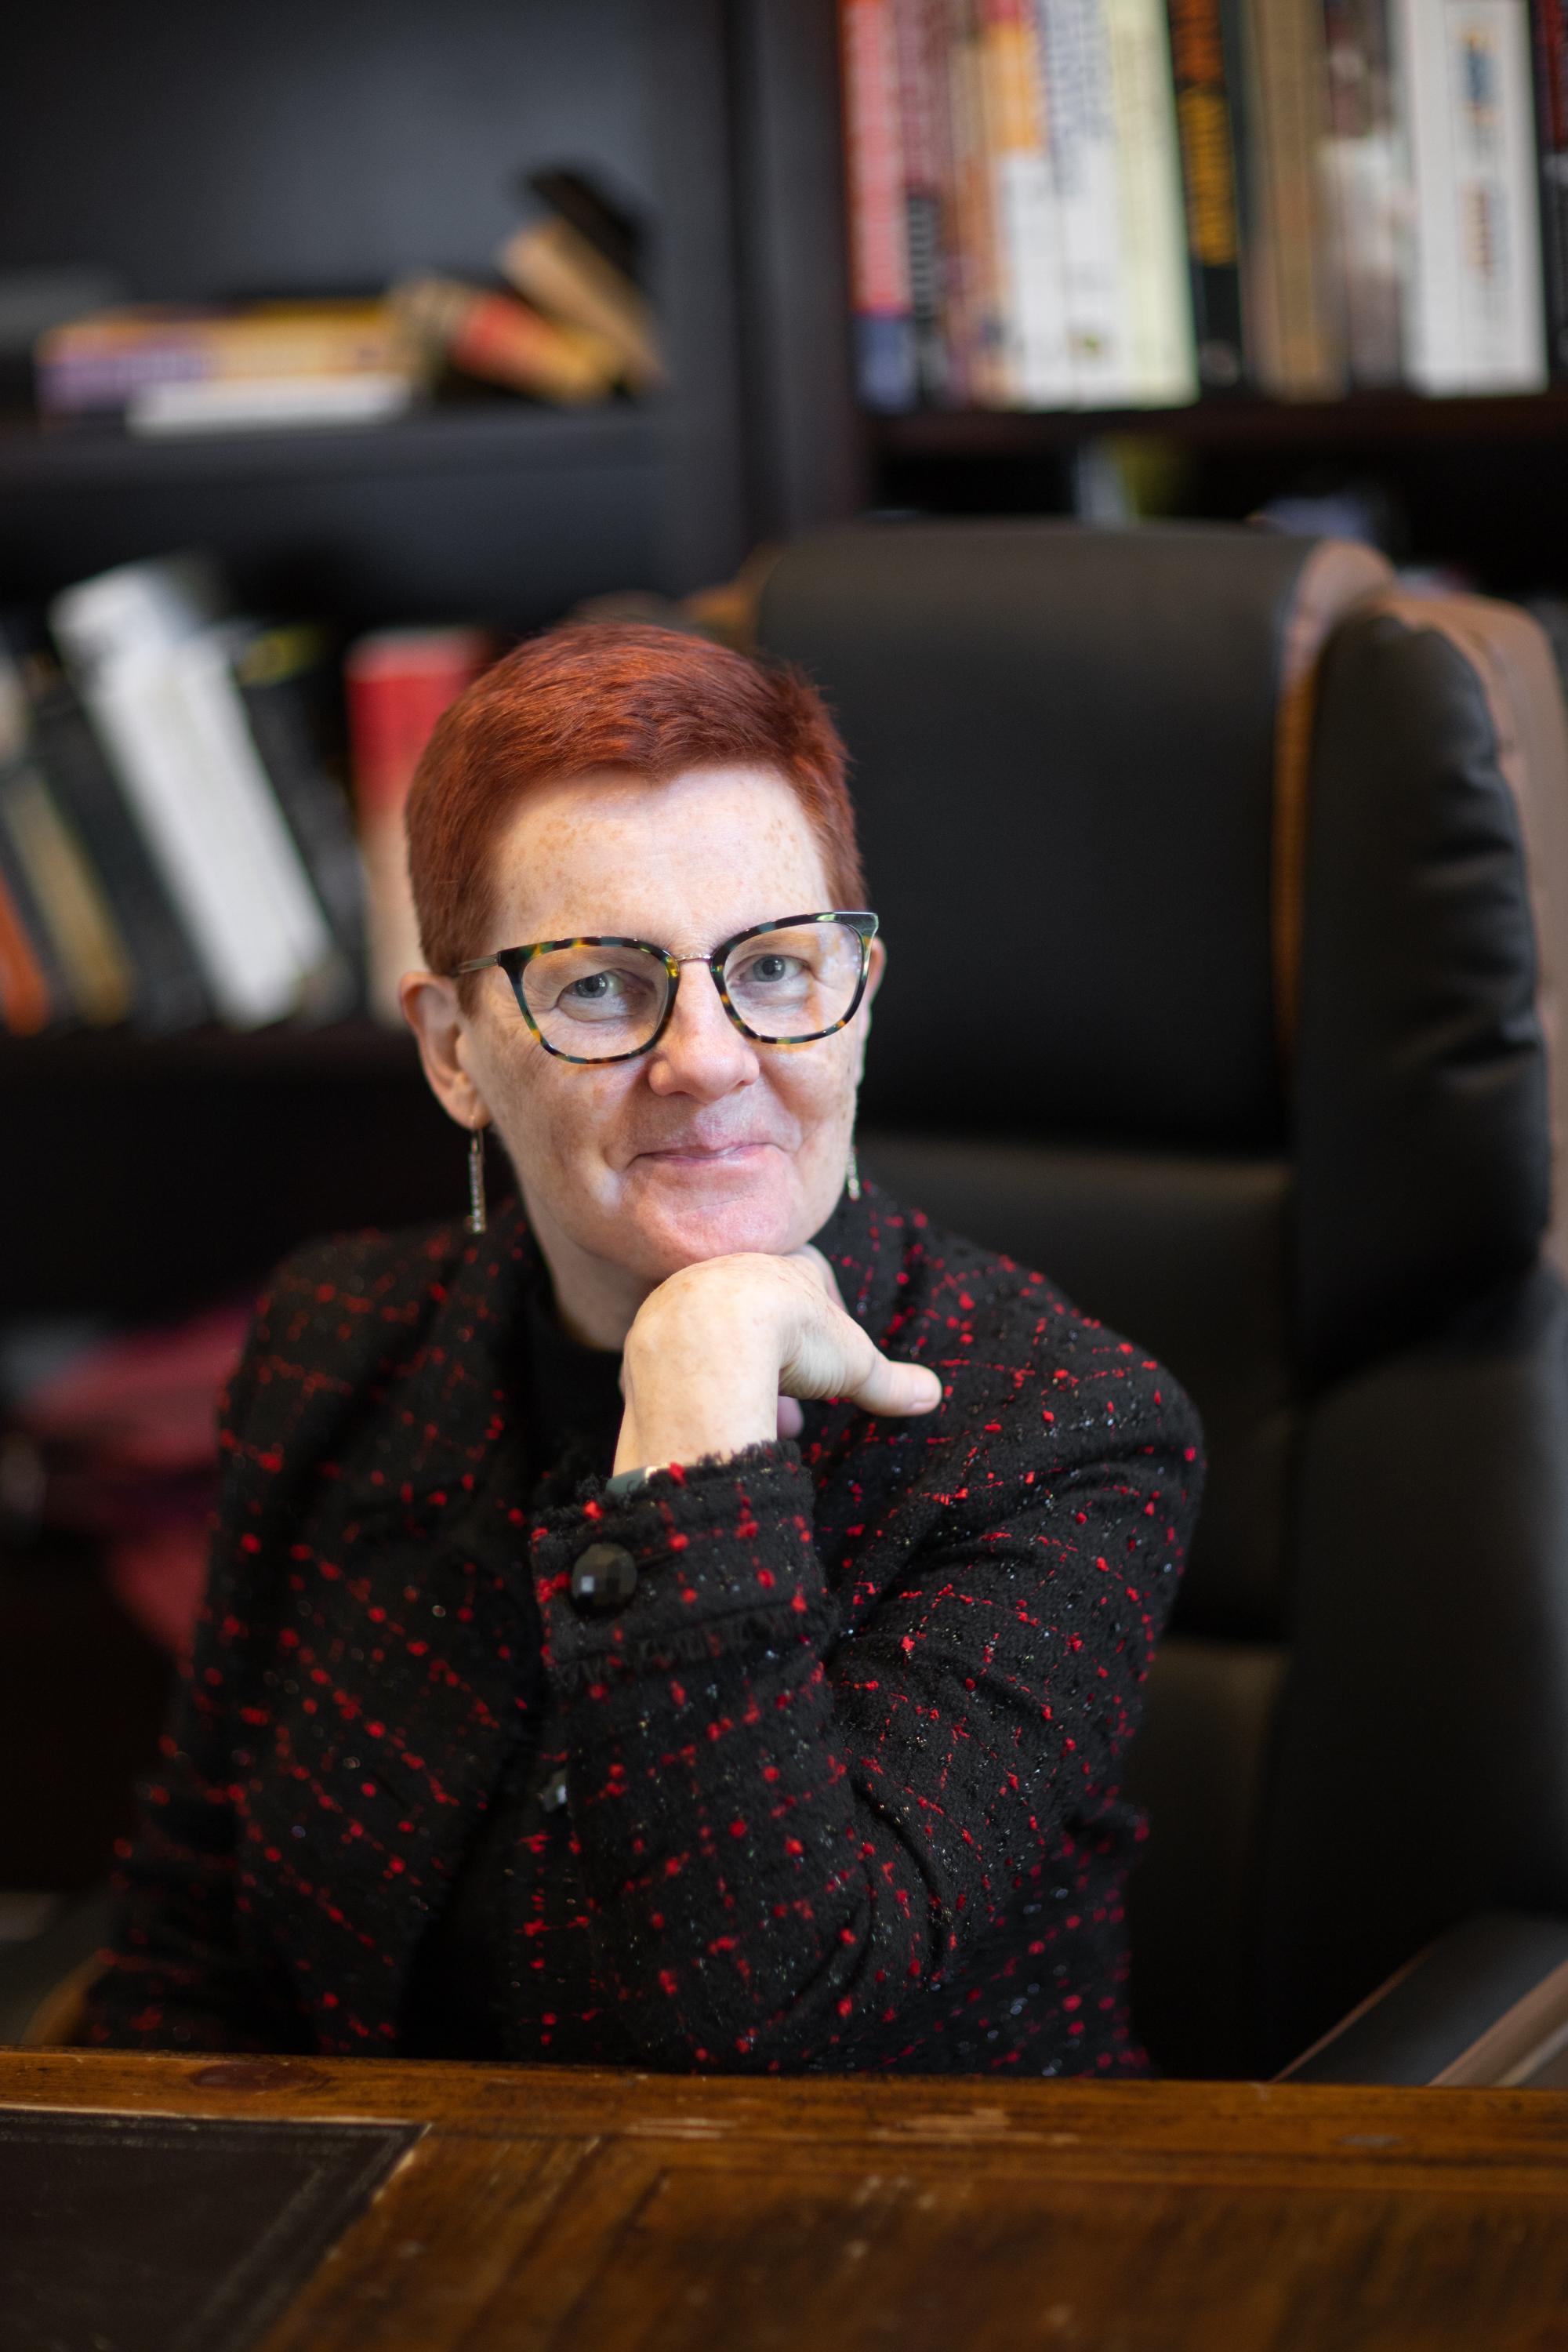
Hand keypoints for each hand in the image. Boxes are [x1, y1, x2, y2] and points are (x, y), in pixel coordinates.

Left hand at [614, 1246, 941, 1475]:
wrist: (711, 1337)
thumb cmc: (790, 1337)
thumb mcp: (854, 1362)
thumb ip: (891, 1381)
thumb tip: (931, 1395)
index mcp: (782, 1263)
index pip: (808, 1276)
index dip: (823, 1323)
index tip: (829, 1362)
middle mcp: (728, 1270)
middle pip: (759, 1311)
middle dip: (779, 1360)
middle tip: (794, 1406)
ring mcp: (683, 1298)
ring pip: (715, 1336)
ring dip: (739, 1375)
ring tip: (761, 1418)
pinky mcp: (648, 1332)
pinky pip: (675, 1360)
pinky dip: (698, 1387)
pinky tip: (715, 1417)